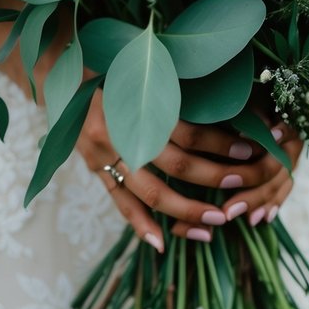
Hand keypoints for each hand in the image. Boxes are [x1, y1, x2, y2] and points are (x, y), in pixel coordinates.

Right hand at [77, 88, 301, 249]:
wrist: (59, 71)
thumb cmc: (111, 64)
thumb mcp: (142, 68)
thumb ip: (174, 87)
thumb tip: (225, 103)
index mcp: (136, 103)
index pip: (187, 131)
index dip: (220, 142)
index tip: (249, 148)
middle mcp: (121, 132)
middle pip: (175, 163)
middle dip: (213, 176)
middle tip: (244, 183)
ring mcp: (104, 155)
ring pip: (151, 191)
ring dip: (186, 209)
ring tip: (215, 222)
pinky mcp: (95, 169)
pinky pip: (119, 203)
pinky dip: (140, 225)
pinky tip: (162, 243)